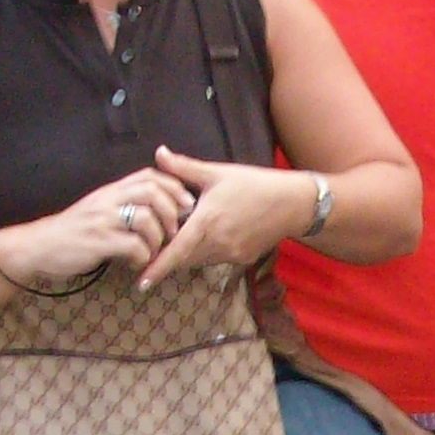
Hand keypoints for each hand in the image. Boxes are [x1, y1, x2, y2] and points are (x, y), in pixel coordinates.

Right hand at [0, 169, 199, 294]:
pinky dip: (142, 257)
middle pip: (152, 192)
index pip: (148, 176)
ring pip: (146, 219)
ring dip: (158, 239)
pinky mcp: (98, 242)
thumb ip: (121, 203)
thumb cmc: (72, 232)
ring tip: (153, 252)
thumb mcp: (97, 209)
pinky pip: (134, 246)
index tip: (185, 203)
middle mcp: (107, 200)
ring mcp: (103, 220)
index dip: (173, 187)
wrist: (38, 246)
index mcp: (110, 191)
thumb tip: (156, 207)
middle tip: (174, 232)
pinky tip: (135, 263)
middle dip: (171, 212)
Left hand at [142, 148, 313, 283]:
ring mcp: (230, 254)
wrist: (293, 203)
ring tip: (178, 239)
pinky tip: (207, 236)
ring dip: (186, 253)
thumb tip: (158, 152)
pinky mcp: (241, 259)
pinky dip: (204, 251)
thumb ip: (184, 167)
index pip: (176, 251)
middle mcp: (217, 244)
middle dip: (168, 257)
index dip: (157, 267)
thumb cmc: (255, 184)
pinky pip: (214, 259)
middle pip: (184, 259)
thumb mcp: (218, 172)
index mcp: (207, 222)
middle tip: (151, 250)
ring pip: (198, 260)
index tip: (140, 282)